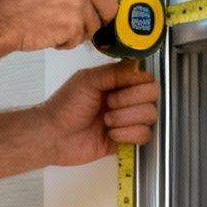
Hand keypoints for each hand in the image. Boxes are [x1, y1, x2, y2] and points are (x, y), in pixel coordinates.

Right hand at [0, 0, 122, 53]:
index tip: (111, 0)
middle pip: (111, 4)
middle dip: (100, 18)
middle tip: (82, 22)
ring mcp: (79, 1)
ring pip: (96, 25)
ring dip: (80, 31)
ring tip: (55, 25)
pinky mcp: (75, 24)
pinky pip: (81, 39)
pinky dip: (68, 42)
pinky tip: (50, 33)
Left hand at [43, 63, 160, 166]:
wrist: (54, 136)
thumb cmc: (66, 105)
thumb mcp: (88, 80)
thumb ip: (115, 72)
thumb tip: (140, 67)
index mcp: (118, 82)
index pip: (146, 78)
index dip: (137, 84)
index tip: (116, 89)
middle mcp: (127, 99)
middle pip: (152, 96)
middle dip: (129, 102)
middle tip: (108, 105)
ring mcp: (129, 119)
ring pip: (150, 115)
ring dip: (125, 118)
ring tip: (106, 121)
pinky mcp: (128, 139)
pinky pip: (144, 135)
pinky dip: (127, 134)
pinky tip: (110, 134)